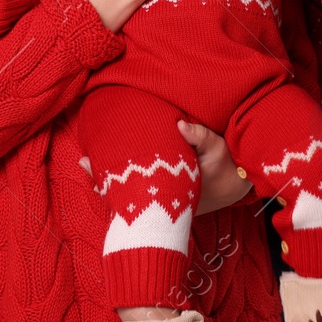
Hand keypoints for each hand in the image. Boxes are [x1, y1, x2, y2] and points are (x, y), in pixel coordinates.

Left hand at [76, 119, 251, 216]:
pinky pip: (140, 190)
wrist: (238, 184)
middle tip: (83, 163)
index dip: (114, 180)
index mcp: (172, 188)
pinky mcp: (167, 193)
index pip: (136, 188)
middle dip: (106, 180)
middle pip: (128, 193)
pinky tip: (109, 171)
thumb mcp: (217, 148)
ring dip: (112, 181)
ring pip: (132, 193)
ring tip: (87, 166)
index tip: (95, 168)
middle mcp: (165, 197)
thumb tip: (179, 124)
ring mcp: (164, 198)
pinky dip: (124, 183)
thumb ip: (200, 136)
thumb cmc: (226, 166)